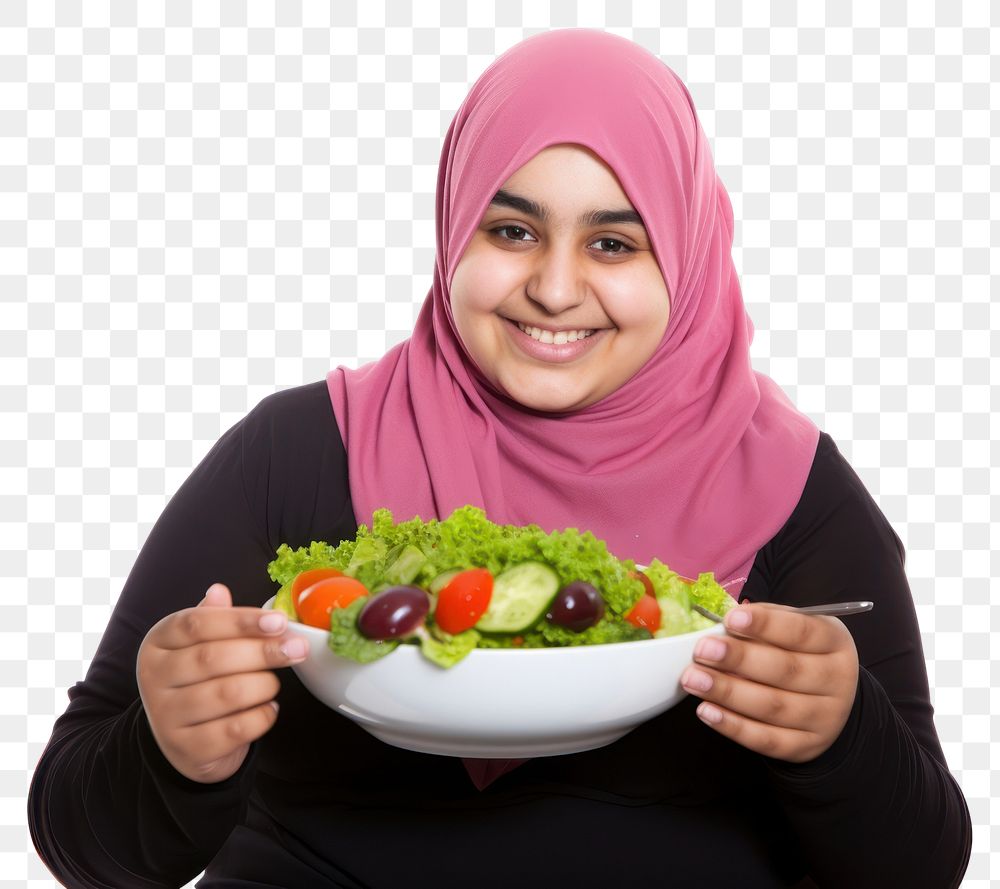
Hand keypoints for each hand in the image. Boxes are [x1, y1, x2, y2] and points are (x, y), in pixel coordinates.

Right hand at [136, 583, 308, 782]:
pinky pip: (237, 729)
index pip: (197, 624)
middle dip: (263, 651)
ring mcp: (166, 717)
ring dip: (264, 685)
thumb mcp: (198, 645)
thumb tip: (219, 590)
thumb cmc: (198, 681)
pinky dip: (263, 716)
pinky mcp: (188, 749)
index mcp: (158, 643)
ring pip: (227, 694)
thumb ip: (213, 618)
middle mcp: (154, 678)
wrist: (183, 741)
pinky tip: (268, 708)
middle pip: (213, 658)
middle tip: (297, 648)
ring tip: (274, 683)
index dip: (241, 620)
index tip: (279, 621)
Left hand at [680, 601, 858, 763]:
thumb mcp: (791, 627)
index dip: (766, 625)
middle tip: (702, 650)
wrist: (827, 698)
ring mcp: (825, 718)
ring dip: (728, 692)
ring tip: (693, 679)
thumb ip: (763, 622)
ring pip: (773, 707)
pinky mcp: (806, 746)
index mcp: (834, 641)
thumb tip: (724, 624)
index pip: (802, 632)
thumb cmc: (798, 651)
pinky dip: (733, 726)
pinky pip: (766, 740)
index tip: (731, 619)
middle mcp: (837, 680)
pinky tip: (706, 711)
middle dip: (739, 659)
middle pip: (786, 671)